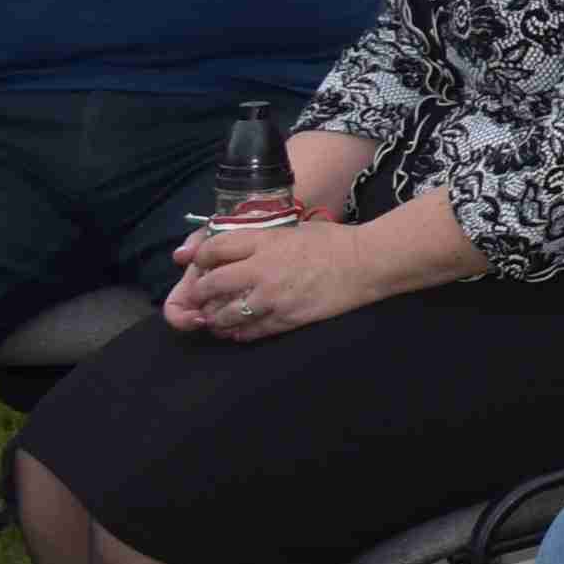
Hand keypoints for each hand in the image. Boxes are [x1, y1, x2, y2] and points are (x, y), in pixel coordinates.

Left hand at [164, 211, 388, 342]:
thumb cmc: (331, 241)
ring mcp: (271, 298)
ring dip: (215, 318)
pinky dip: (238, 333)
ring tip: (215, 318)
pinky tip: (237, 330)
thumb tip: (234, 250)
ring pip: (225, 315)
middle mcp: (261, 270)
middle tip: (200, 297)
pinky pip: (249, 331)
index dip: (200, 258)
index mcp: (263, 242)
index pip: (214, 250)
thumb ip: (260, 240)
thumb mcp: (291, 230)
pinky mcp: (284, 319)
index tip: (200, 265)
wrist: (364, 263)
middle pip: (211, 285)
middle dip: (200, 293)